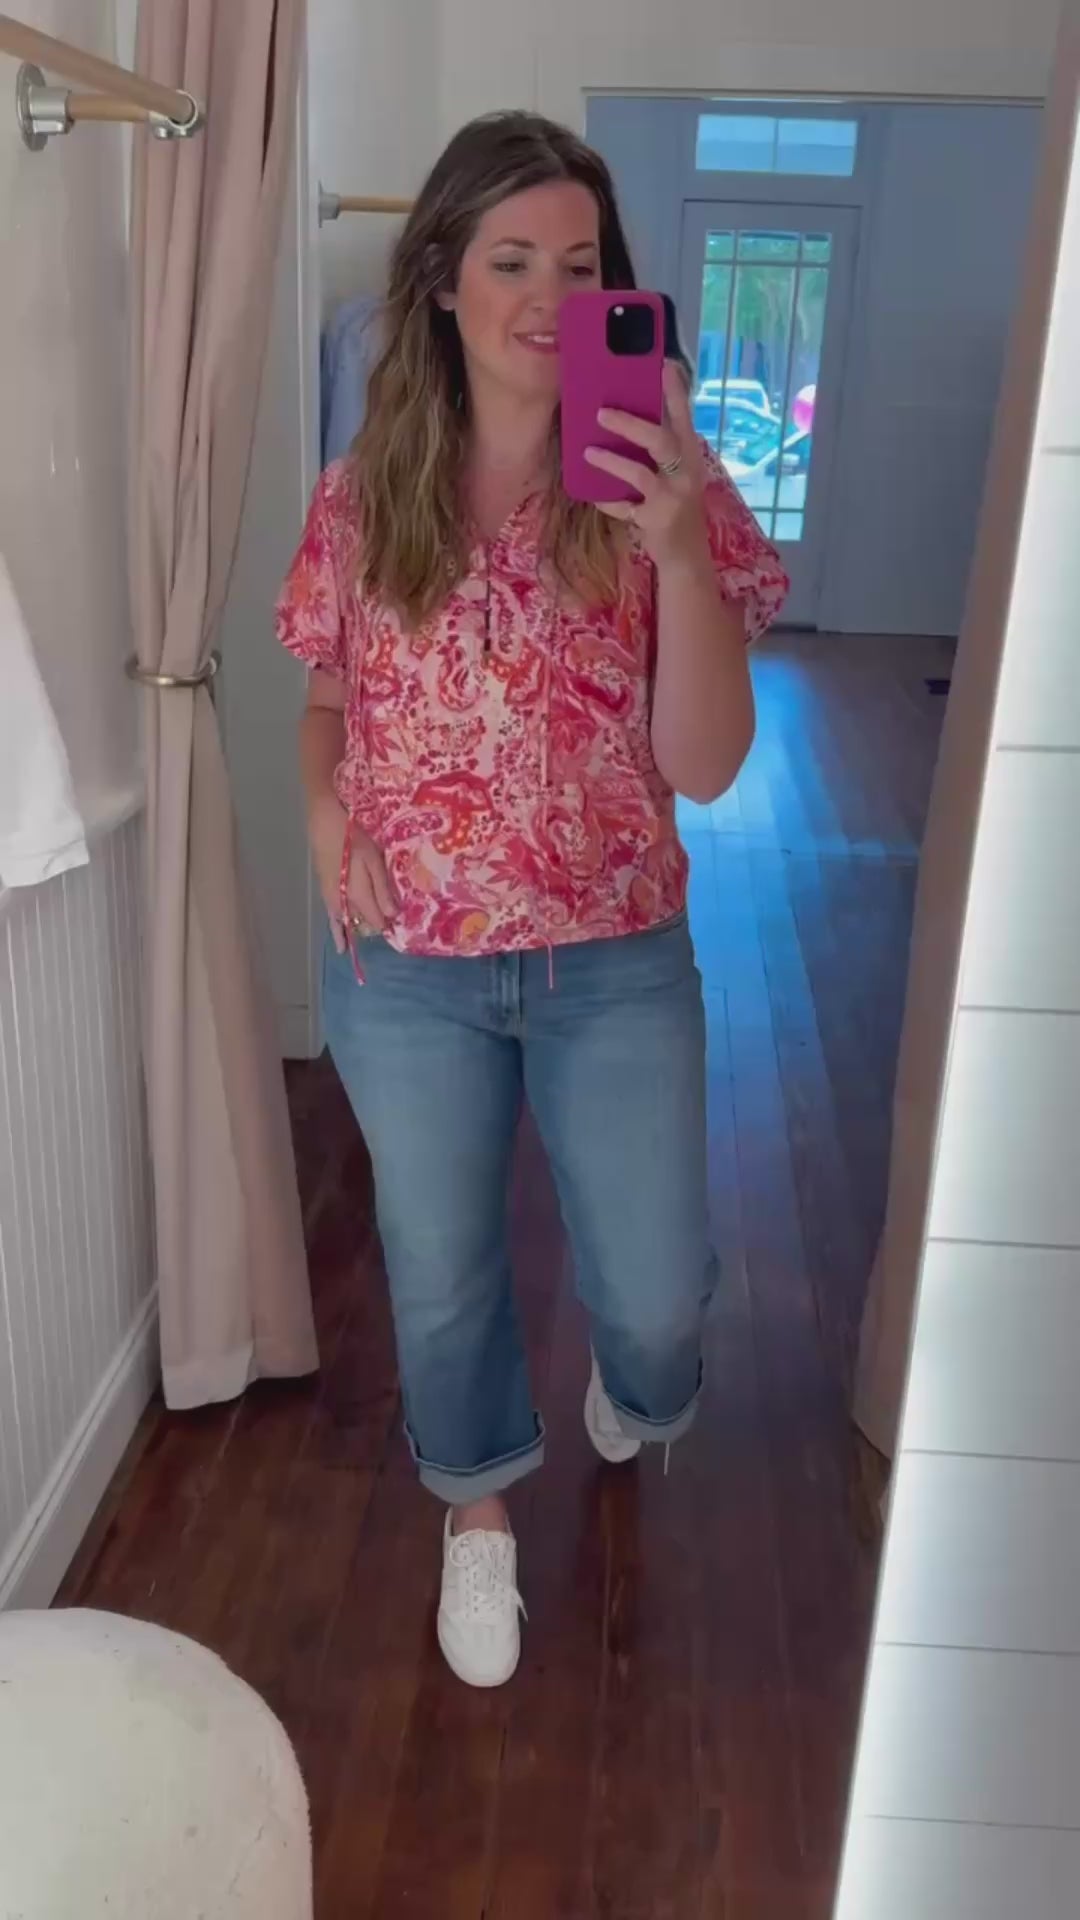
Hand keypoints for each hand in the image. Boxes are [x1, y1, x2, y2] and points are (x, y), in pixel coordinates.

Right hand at [308, 797, 397, 953]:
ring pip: (345, 921)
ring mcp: (332, 896)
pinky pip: (332, 916)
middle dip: (371, 929)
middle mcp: (343, 901)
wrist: (324, 824)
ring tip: (352, 948)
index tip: (399, 930)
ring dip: (353, 931)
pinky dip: (337, 928)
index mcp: (358, 895)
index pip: (376, 920)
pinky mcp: (325, 890)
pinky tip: (340, 938)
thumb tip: (391, 916)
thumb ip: (382, 889)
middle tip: (382, 937)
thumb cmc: (353, 838)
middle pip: (360, 922)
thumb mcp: (374, 860)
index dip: (387, 926)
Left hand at [585, 361, 708, 568]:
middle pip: (661, 441)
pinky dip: (608, 501)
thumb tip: (624, 418)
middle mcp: (686, 473)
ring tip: (588, 451)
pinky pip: (625, 507)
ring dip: (612, 461)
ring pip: (640, 474)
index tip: (664, 364)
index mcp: (690, 455)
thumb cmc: (675, 505)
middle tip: (601, 411)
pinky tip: (593, 495)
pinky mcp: (656, 521)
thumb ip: (660, 450)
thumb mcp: (675, 474)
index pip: (684, 417)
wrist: (686, 555)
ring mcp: (672, 498)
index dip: (675, 392)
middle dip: (631, 424)